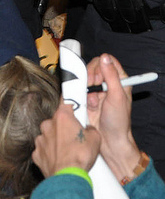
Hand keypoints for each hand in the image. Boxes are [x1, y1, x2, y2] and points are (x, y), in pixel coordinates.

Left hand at [32, 102, 100, 177]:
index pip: (66, 102)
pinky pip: (44, 150)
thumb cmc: (80, 157)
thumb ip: (90, 129)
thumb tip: (89, 130)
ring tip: (68, 152)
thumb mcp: (95, 139)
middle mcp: (48, 125)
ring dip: (57, 141)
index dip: (71, 105)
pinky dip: (50, 154)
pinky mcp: (36, 153)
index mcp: (62, 117)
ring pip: (49, 136)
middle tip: (75, 137)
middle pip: (57, 121)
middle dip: (65, 127)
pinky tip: (60, 160)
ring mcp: (40, 139)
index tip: (74, 107)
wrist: (67, 177)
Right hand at [86, 53, 139, 181]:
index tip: (98, 77)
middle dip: (90, 76)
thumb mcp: (117, 96)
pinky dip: (82, 96)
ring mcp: (97, 91)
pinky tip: (88, 105)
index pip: (108, 61)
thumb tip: (105, 57)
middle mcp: (108, 84)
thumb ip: (111, 76)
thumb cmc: (118, 121)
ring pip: (85, 78)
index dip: (100, 65)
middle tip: (92, 86)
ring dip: (86, 87)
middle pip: (94, 67)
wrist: (109, 141)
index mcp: (120, 81)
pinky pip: (79, 90)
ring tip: (91, 99)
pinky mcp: (87, 99)